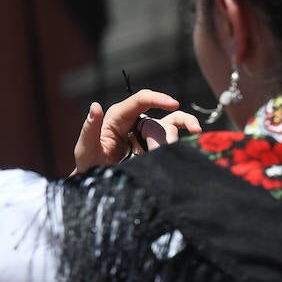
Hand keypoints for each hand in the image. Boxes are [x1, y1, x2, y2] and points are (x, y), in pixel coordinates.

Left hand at [71, 89, 201, 173]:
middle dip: (159, 139)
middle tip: (154, 157)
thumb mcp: (85, 150)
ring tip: (165, 155)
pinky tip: (196, 132)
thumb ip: (89, 129)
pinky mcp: (154, 139)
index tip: (173, 104)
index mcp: (117, 116)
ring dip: (170, 142)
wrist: (96, 182)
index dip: (158, 99)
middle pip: (157, 120)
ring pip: (168, 127)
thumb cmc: (89, 165)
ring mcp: (146, 128)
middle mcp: (134, 118)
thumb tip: (95, 106)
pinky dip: (186, 128)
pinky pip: (175, 128)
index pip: (141, 99)